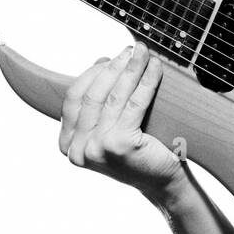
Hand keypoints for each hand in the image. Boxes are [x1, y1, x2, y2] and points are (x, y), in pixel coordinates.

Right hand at [59, 41, 185, 202]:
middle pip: (92, 95)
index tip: (110, 58)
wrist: (164, 184)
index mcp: (69, 145)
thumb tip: (100, 61)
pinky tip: (155, 68)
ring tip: (143, 52)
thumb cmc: (141, 154)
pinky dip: (146, 82)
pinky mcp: (119, 145)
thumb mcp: (113, 128)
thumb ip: (101, 104)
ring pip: (113, 97)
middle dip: (113, 67)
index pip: (74, 99)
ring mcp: (96, 149)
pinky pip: (134, 104)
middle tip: (131, 49)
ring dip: (130, 69)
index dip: (92, 74)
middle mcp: (77, 149)